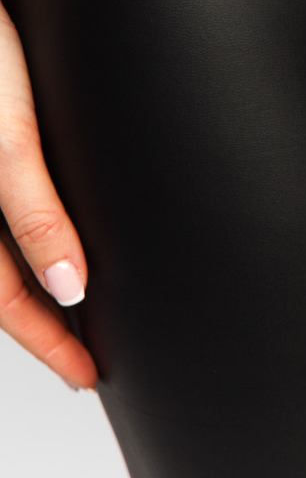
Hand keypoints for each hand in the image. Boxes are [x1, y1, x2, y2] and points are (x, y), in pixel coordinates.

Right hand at [0, 0, 97, 391]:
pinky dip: (31, 236)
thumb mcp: (8, 136)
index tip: (89, 374)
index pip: (6, 301)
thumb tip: (70, 285)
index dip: (49, 343)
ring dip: (37, 282)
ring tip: (82, 308)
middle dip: (45, 323)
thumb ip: (34, 210)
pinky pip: (9, 205)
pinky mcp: (0, 140)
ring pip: (3, 249)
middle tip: (90, 354)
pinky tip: (63, 234)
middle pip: (2, 282)